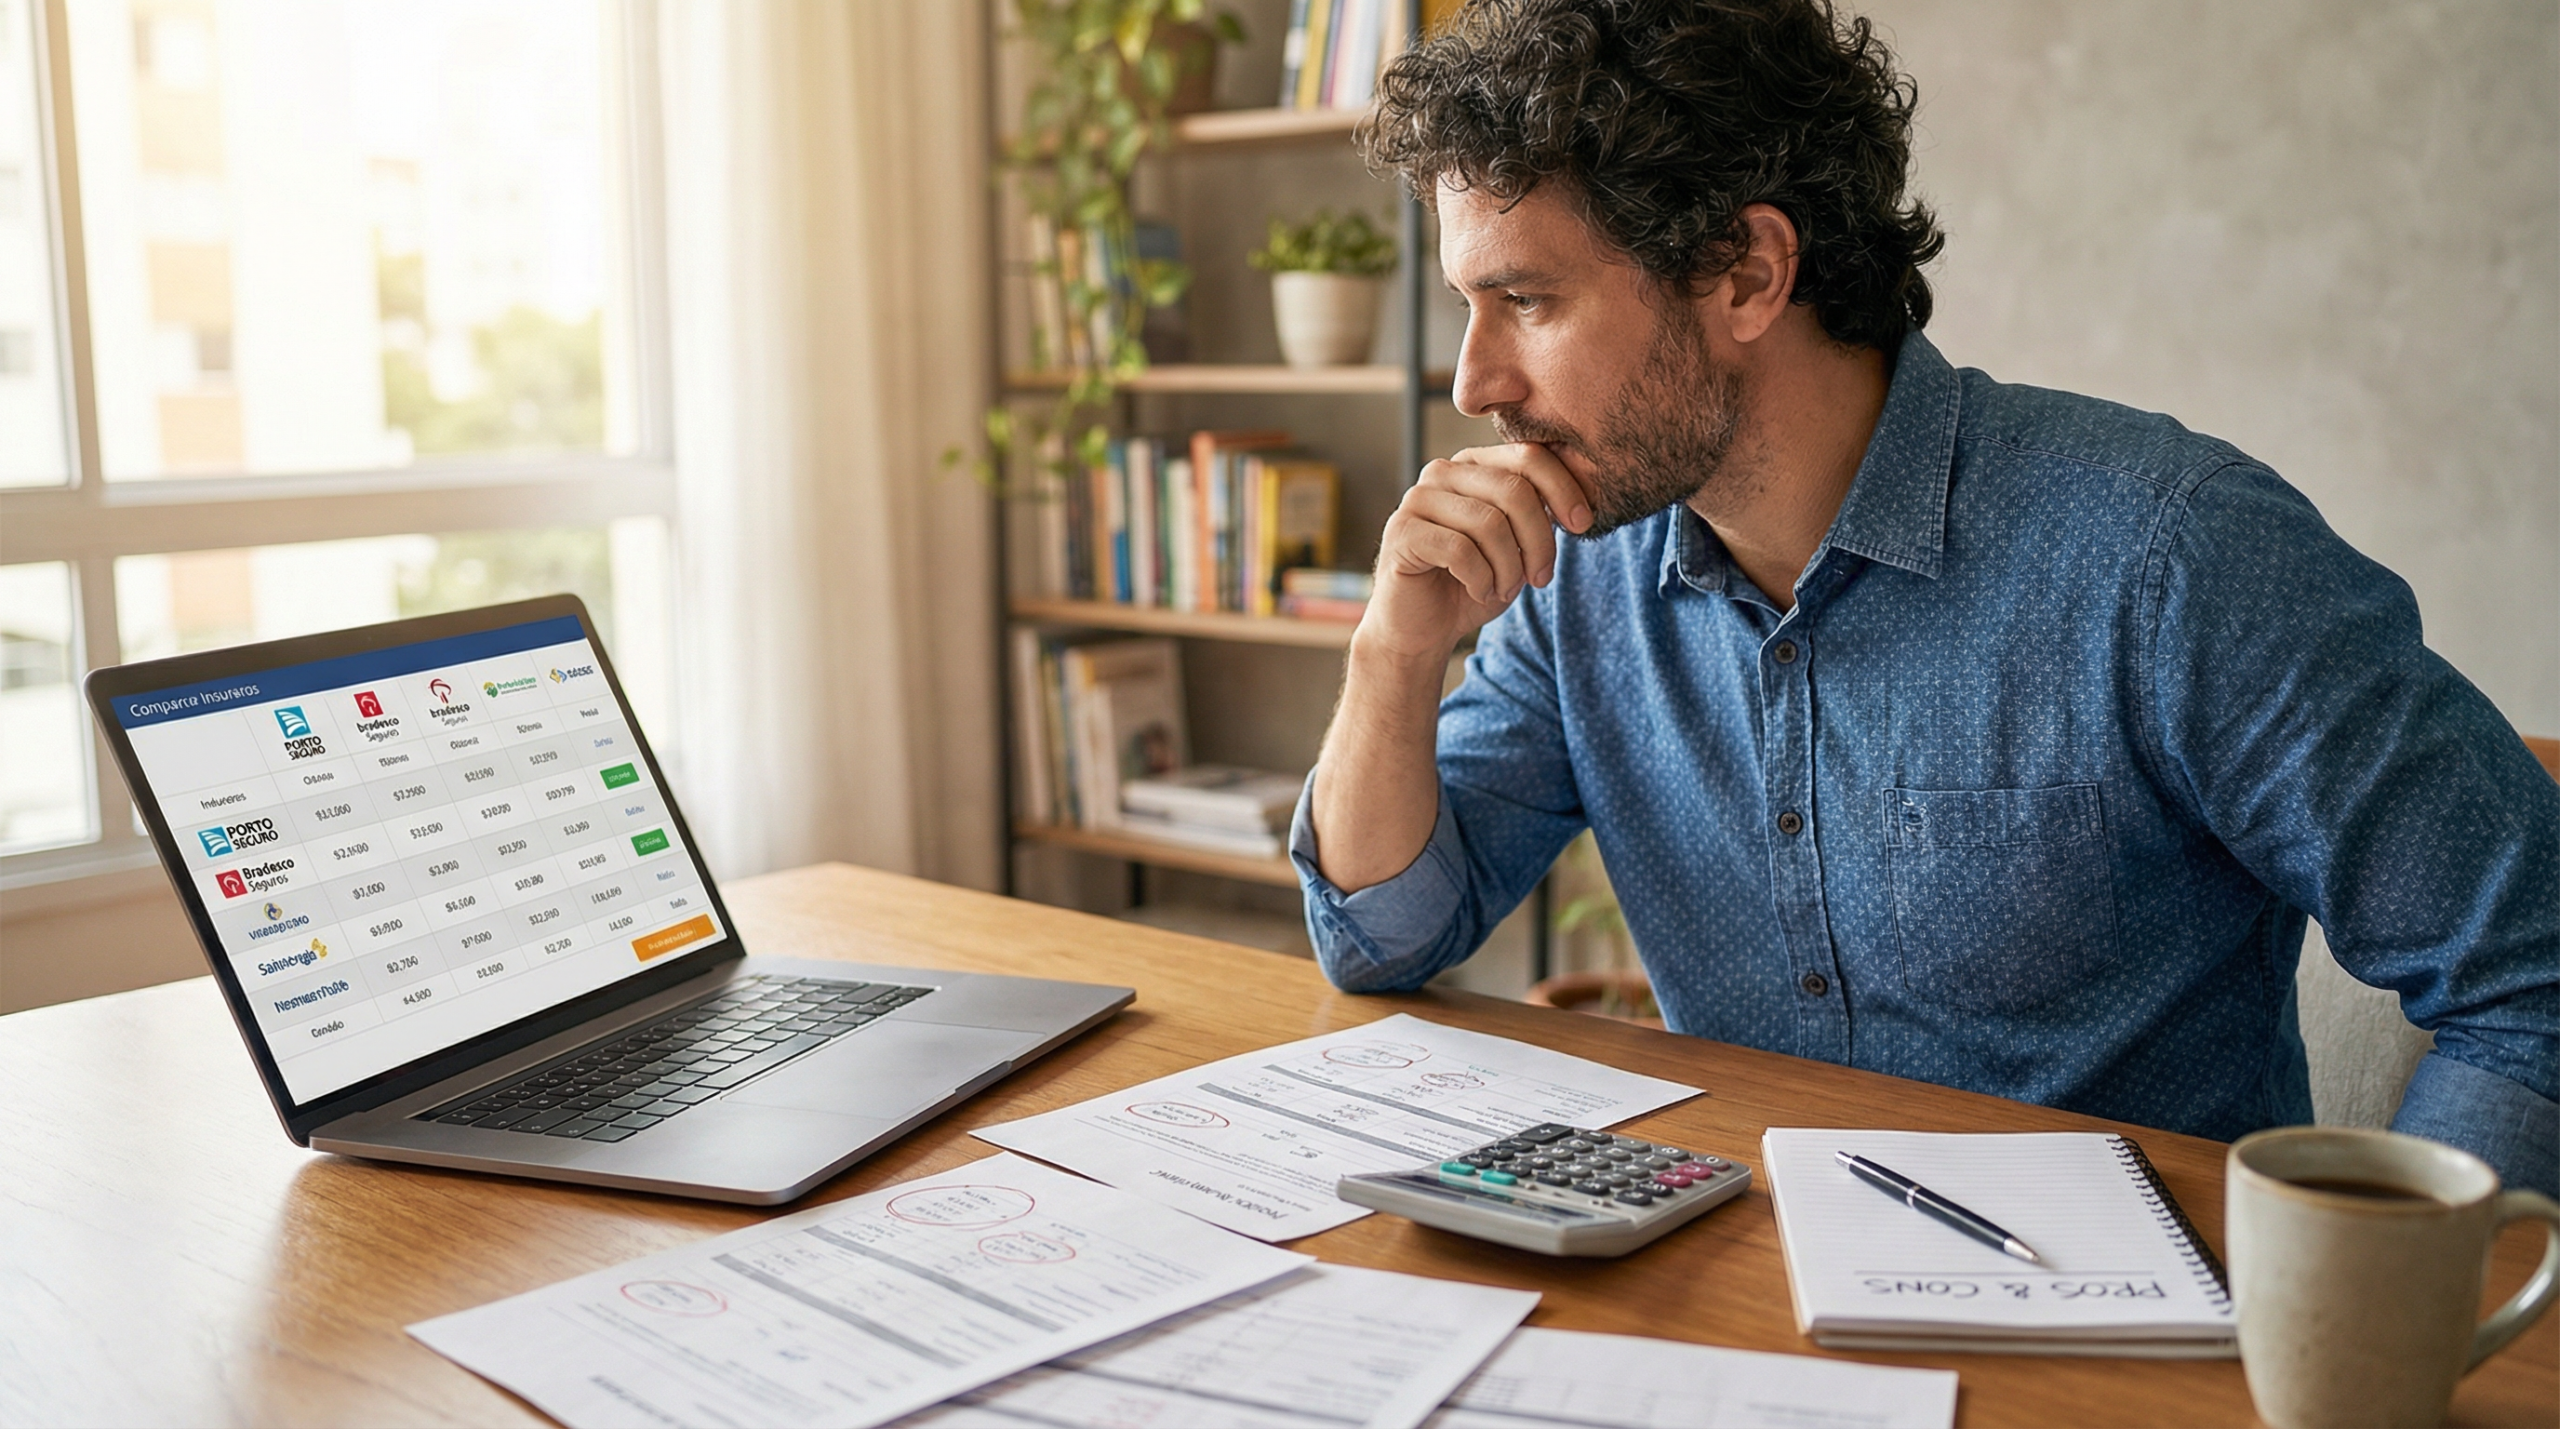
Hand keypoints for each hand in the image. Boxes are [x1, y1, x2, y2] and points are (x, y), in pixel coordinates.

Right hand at [1359, 444, 1593, 663]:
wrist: (1423, 628)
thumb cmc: (1473, 583)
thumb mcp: (1517, 547)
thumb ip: (1538, 516)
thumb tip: (1578, 505)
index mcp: (1474, 465)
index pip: (1528, 457)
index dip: (1564, 490)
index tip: (1582, 526)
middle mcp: (1442, 472)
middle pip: (1514, 490)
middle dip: (1539, 540)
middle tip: (1541, 577)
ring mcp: (1417, 499)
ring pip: (1489, 523)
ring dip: (1509, 568)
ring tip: (1505, 589)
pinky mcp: (1402, 533)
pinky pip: (1459, 550)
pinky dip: (1481, 579)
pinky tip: (1479, 592)